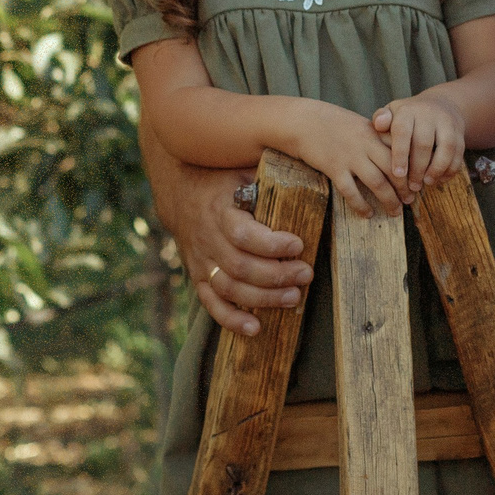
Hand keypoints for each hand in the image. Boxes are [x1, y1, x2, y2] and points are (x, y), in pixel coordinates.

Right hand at [144, 127, 311, 337]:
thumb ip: (270, 173)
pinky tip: (255, 328)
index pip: (242, 234)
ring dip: (263, 299)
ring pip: (229, 288)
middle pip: (240, 266)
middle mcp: (207, 238)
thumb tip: (313, 168)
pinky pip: (211, 304)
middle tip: (306, 273)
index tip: (298, 244)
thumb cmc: (223, 176)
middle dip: (276, 275)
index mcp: (219, 210)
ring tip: (294, 297)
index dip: (271, 244)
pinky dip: (232, 319)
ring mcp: (201, 260)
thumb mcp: (243, 166)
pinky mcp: (198, 275)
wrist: (180, 188)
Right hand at [293, 101, 407, 217]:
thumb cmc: (333, 124)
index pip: (401, 151)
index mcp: (375, 133)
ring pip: (377, 183)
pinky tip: (367, 214)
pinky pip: (351, 191)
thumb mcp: (361, 126)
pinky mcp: (334, 168)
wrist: (304, 121)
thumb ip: (378, 139)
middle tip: (411, 200)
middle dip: (405, 187)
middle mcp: (366, 144)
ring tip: (395, 212)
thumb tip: (396, 156)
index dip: (413, 168)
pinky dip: (361, 205)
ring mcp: (350, 156)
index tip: (419, 180)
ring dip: (389, 200)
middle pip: (394, 169)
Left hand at [373, 92, 465, 190]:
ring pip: (446, 148)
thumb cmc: (407, 116)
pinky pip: (459, 152)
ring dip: (437, 169)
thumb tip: (378, 125)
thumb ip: (381, 119)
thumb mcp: (392, 113)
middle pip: (424, 143)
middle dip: (418, 168)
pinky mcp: (460, 132)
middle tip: (412, 186)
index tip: (398, 174)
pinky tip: (440, 179)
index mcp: (408, 111)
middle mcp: (429, 113)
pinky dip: (451, 168)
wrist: (439, 104)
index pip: (403, 132)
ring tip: (427, 183)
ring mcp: (447, 122)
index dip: (400, 154)